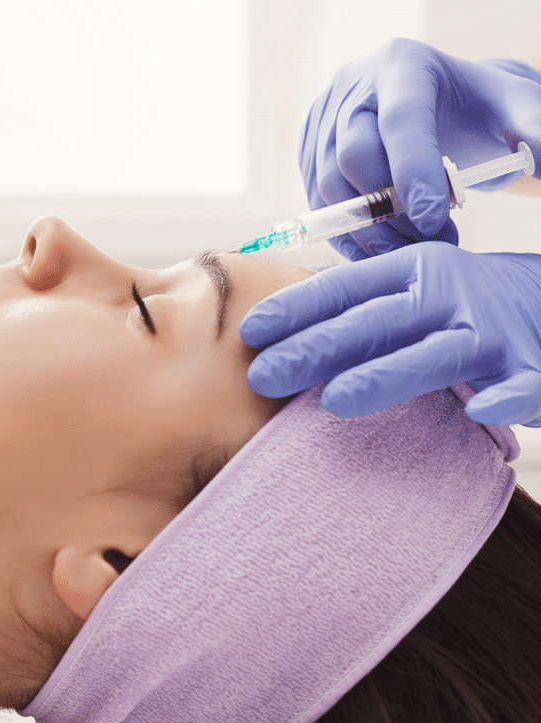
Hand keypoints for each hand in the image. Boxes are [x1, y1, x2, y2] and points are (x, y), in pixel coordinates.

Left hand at [241, 242, 540, 426]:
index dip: (295, 308)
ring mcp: (490, 333)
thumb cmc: (457, 304)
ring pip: (434, 356)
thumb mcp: (407, 290)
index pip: (343, 288)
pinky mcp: (532, 369)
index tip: (249, 331)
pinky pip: (521, 385)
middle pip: (375, 322)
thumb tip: (276, 331)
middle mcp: (445, 296)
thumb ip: (354, 308)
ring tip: (335, 401)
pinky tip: (479, 410)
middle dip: (316, 348)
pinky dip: (505, 397)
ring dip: (385, 376)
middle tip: (263, 376)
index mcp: (410, 273)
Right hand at [300, 38, 540, 260]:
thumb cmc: (473, 111)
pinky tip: (382, 249)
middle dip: (388, 212)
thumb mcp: (512, 109)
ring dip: (367, 231)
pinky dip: (347, 236)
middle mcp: (351, 90)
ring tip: (410, 251)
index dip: (413, 174)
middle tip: (431, 243)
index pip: (400, 122)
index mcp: (402, 67)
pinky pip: (318, 206)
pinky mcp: (309, 155)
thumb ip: (534, 128)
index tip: (435, 221)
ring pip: (328, 189)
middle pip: (352, 158)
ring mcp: (322, 124)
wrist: (432, 109)